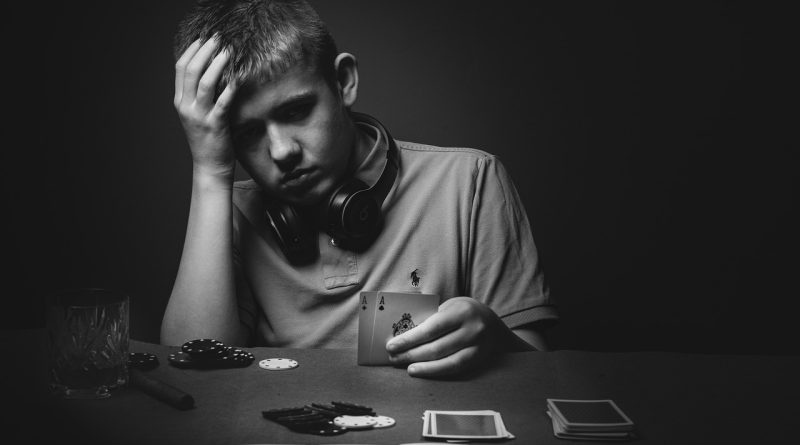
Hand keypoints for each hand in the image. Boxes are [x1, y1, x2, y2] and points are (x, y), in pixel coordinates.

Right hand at [174, 36, 237, 176]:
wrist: (210, 166)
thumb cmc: (208, 138)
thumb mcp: (198, 113)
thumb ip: (200, 94)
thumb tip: (213, 69)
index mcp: (180, 102)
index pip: (180, 68)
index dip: (192, 50)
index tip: (204, 38)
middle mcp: (186, 107)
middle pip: (190, 70)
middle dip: (205, 50)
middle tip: (218, 38)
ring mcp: (199, 116)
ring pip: (205, 82)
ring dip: (217, 64)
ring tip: (229, 51)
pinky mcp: (215, 125)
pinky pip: (223, 102)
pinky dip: (230, 87)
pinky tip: (238, 77)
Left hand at [385, 297, 514, 377]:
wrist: (493, 324)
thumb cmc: (462, 313)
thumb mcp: (449, 308)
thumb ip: (431, 320)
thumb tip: (403, 336)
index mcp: (461, 311)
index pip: (431, 328)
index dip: (409, 339)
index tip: (391, 345)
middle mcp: (473, 329)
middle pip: (436, 347)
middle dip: (411, 354)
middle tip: (393, 357)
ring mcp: (478, 346)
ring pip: (446, 361)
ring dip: (422, 366)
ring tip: (406, 367)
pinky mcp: (479, 359)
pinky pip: (455, 368)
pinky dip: (436, 371)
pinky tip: (422, 371)